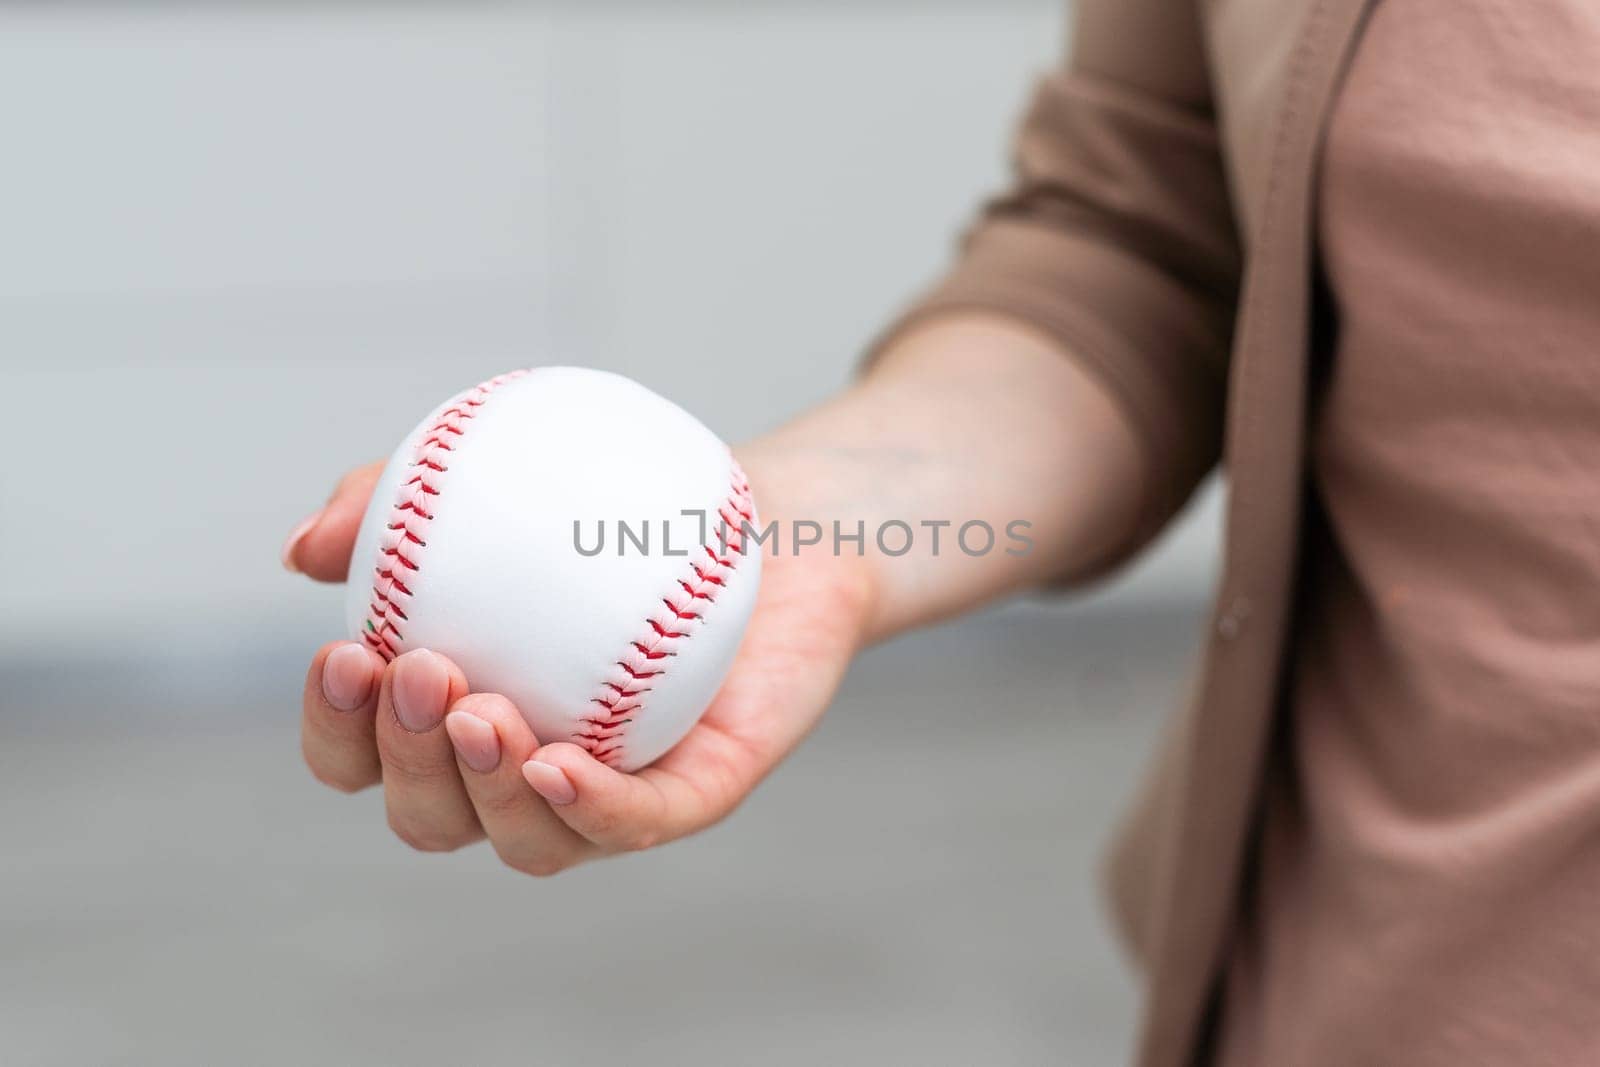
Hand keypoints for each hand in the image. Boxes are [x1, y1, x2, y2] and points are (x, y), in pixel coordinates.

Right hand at [285, 455, 874, 873]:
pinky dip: (591, 807)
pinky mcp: (699, 790)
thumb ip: (391, 503)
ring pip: (528, 841)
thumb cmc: (625, 507)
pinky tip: (560, 764)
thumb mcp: (501, 480)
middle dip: (406, 760)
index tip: (343, 652)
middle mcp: (525, 771)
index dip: (336, 730)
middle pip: (431, 815)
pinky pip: (637, 823)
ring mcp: (612, 792)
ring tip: (484, 712)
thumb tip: (302, 549)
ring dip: (486, 790)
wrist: (775, 515)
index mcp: (461, 719)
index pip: (365, 757)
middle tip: (424, 672)